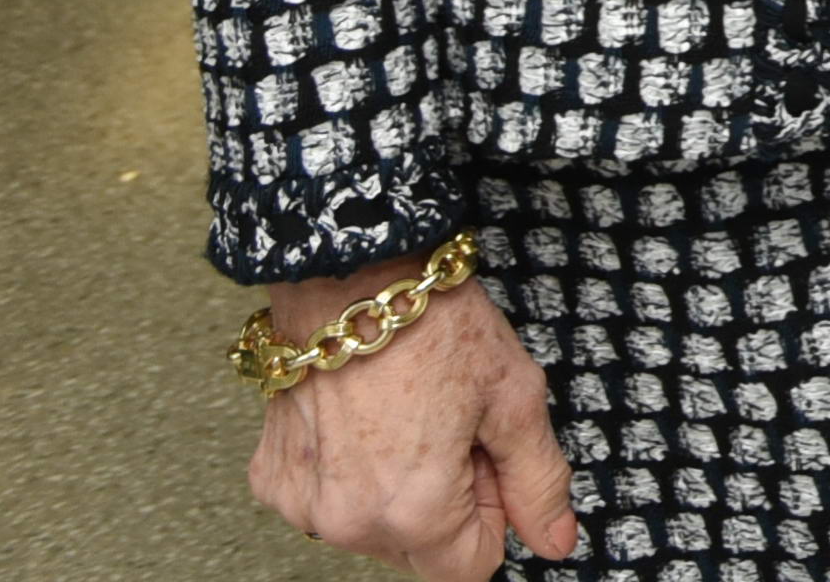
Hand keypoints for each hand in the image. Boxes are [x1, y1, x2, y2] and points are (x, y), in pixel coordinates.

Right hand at [245, 275, 579, 572]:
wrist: (351, 278)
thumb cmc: (435, 327)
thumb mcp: (515, 399)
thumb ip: (539, 482)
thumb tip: (557, 542)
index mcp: (412, 512)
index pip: (471, 566)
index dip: (494, 511)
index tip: (487, 455)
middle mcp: (346, 522)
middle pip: (422, 548)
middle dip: (449, 500)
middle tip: (452, 424)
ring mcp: (302, 503)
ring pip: (375, 526)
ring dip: (400, 487)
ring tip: (410, 414)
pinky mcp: (272, 478)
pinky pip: (329, 499)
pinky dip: (352, 470)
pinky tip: (365, 416)